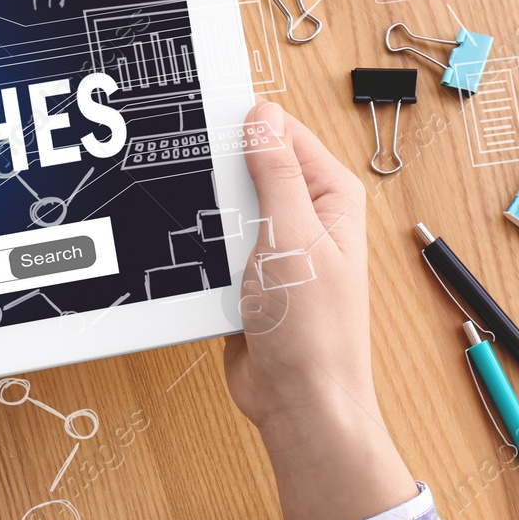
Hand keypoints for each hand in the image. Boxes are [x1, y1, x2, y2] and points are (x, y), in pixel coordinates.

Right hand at [223, 100, 417, 519]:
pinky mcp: (250, 274)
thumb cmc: (314, 332)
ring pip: (227, 205)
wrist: (299, 404)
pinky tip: (187, 248)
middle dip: (219, 171)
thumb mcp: (292, 238)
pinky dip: (200, 243)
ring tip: (191, 218)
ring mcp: (277, 245)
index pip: (282, 133)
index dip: (243, 124)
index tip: (202, 115)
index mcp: (331, 195)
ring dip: (207, 211)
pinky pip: (215, 241)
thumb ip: (275, 173)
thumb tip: (261, 115)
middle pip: (250, 166)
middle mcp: (308, 215)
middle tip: (187, 171)